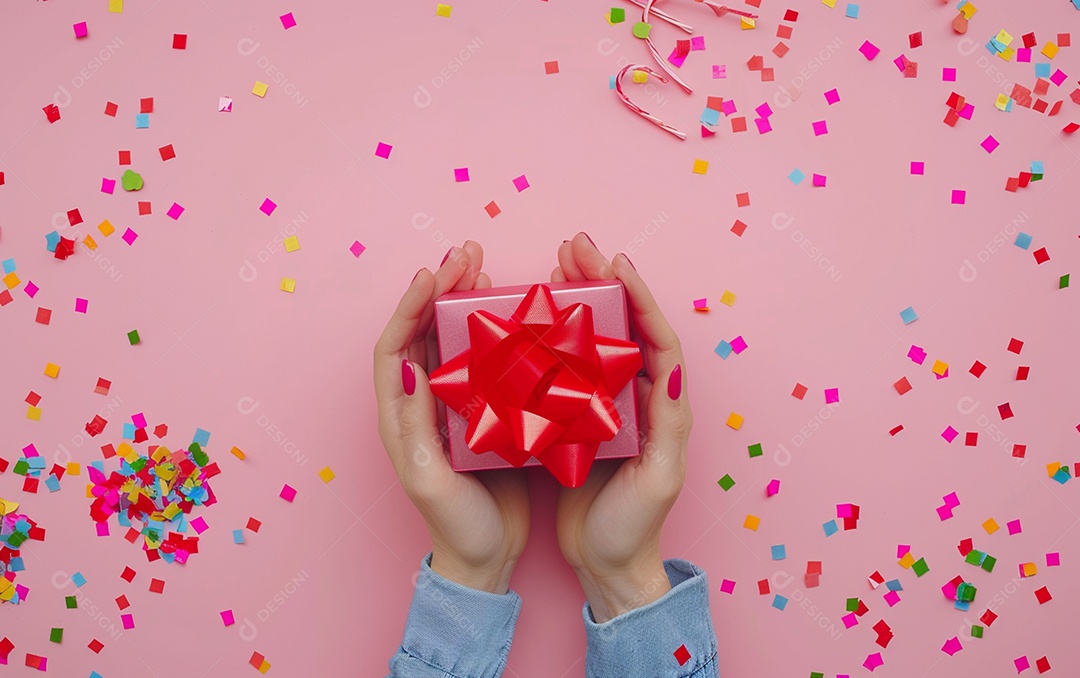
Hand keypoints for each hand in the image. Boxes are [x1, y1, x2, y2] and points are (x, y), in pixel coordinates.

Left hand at [374, 242, 529, 593]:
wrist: (484, 558)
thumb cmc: (454, 526)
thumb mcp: (429, 481)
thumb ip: (415, 427)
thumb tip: (408, 368)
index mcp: (399, 417)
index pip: (394, 348)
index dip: (408, 308)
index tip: (431, 276)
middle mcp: (421, 403)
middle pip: (422, 332)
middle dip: (439, 289)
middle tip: (466, 254)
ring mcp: (454, 405)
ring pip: (452, 340)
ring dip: (464, 302)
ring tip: (484, 268)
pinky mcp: (484, 411)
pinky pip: (484, 360)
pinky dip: (494, 331)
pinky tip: (513, 313)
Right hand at [552, 234, 691, 621]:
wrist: (608, 565)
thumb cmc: (634, 526)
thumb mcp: (659, 478)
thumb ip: (668, 424)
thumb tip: (674, 368)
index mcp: (663, 404)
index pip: (655, 336)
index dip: (638, 296)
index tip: (614, 264)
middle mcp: (636, 396)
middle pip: (623, 325)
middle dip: (603, 282)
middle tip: (575, 247)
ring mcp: (604, 404)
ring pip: (594, 338)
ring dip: (578, 299)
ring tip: (555, 267)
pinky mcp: (575, 418)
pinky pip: (566, 365)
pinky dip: (552, 336)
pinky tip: (530, 320)